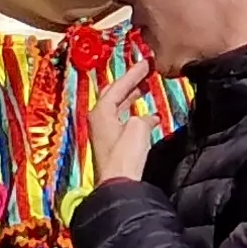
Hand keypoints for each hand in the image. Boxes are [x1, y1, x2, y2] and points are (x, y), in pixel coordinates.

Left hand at [84, 56, 161, 192]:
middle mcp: (98, 119)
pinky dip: (135, 115)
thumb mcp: (138, 128)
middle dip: (129, 83)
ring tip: (145, 88)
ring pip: (118, 107)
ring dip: (132, 97)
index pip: (118, 86)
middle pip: (114, 94)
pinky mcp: (110, 144)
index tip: (146, 63)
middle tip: (144, 72)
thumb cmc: (125, 156)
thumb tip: (146, 118)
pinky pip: (123, 121)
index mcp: (100, 111)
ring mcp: (103, 132)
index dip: (133, 74)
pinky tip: (148, 116)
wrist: (119, 184)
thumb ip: (142, 117)